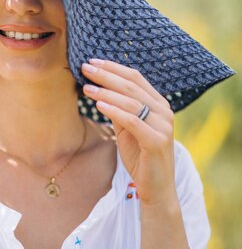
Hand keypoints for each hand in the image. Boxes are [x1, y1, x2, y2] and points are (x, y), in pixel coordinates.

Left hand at [81, 59, 176, 205]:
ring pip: (131, 102)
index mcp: (158, 104)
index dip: (113, 68)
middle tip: (85, 67)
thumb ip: (118, 108)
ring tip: (86, 87)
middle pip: (132, 86)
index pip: (135, 77)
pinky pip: (133, 121)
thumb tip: (98, 89)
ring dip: (106, 92)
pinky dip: (115, 111)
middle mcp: (164, 111)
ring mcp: (163, 126)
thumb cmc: (139, 155)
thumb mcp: (126, 127)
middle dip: (106, 75)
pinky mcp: (157, 141)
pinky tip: (99, 105)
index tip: (91, 61)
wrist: (156, 187)